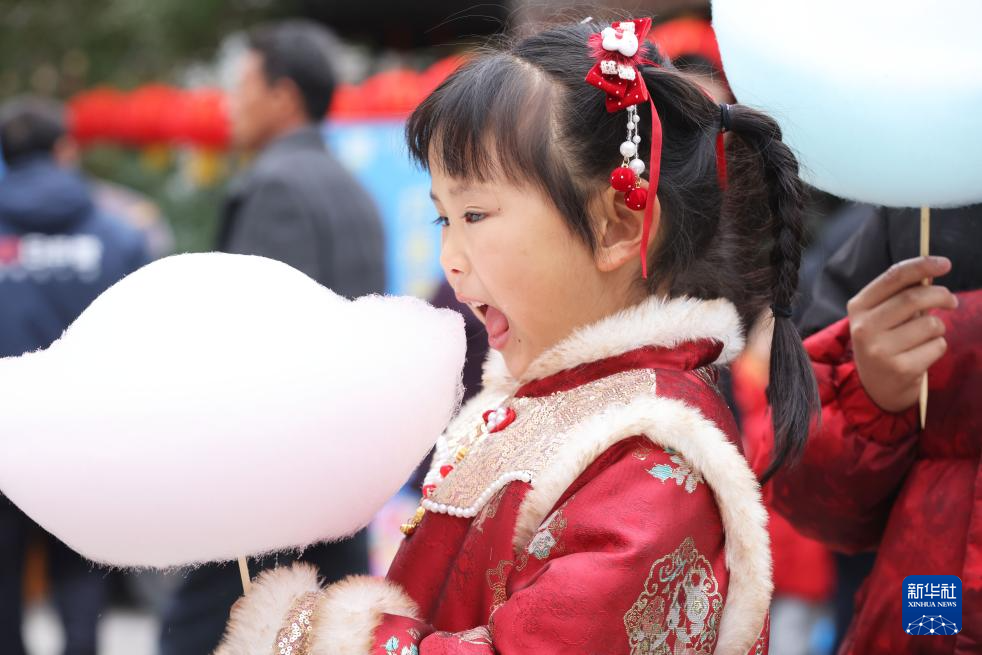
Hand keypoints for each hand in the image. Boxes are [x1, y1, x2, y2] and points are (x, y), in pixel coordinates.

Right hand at [846, 256, 957, 412]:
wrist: (876, 387)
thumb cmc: (885, 341)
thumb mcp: (880, 316)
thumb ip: (900, 294)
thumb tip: (932, 272)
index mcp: (858, 307)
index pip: (893, 277)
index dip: (922, 266)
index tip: (945, 264)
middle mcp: (864, 327)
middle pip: (914, 297)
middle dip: (942, 295)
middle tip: (952, 302)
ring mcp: (880, 350)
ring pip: (931, 324)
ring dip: (938, 327)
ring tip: (926, 336)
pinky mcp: (900, 368)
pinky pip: (937, 346)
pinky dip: (938, 347)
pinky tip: (922, 354)